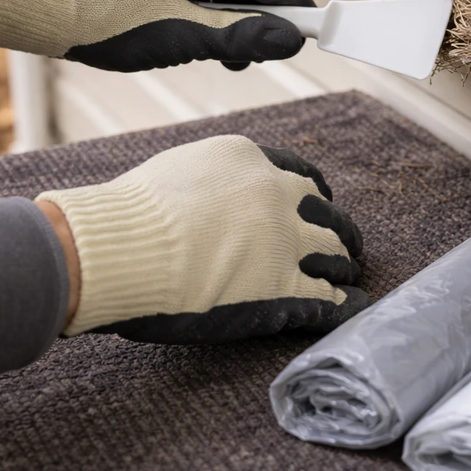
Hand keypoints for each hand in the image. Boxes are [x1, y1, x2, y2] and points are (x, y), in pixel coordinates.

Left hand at [0, 0, 313, 70]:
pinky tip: (203, 37)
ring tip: (228, 55)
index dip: (289, 0)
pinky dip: (206, 9)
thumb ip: (242, 38)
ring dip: (231, 16)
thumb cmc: (104, 20)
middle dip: (258, 14)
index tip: (313, 27)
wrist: (38, 9)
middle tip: (265, 52)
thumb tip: (291, 42)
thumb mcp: (182, 36)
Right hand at [35, 136, 368, 342]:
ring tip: (349, 274)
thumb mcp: (180, 170)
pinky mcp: (282, 288)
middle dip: (339, 230)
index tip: (321, 203)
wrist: (121, 249)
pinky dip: (340, 303)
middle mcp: (278, 198)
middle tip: (348, 244)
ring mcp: (285, 243)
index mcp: (253, 164)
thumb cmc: (131, 214)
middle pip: (327, 215)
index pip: (302, 177)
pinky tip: (349, 306)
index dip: (316, 195)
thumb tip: (214, 191)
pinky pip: (325, 297)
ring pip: (334, 252)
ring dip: (343, 264)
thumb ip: (211, 178)